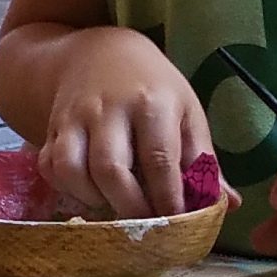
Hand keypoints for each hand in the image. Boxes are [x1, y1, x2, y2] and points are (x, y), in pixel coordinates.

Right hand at [30, 27, 211, 217]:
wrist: (98, 53)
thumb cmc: (152, 88)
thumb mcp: (186, 112)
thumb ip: (203, 160)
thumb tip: (228, 204)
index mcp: (151, 104)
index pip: (159, 159)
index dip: (168, 198)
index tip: (178, 223)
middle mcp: (108, 110)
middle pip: (110, 169)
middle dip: (129, 206)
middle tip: (146, 223)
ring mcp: (74, 118)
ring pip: (71, 169)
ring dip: (92, 198)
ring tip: (114, 203)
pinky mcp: (51, 127)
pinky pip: (49, 165)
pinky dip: (64, 186)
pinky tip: (88, 189)